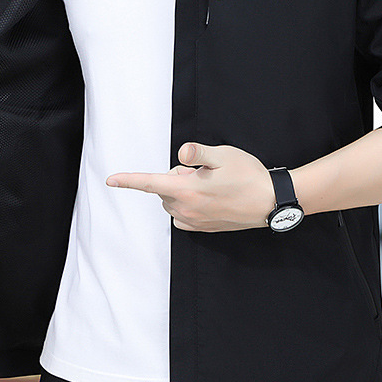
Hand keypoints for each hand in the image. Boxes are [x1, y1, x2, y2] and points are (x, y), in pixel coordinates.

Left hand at [106, 143, 277, 231]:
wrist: (271, 202)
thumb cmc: (249, 176)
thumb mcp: (224, 155)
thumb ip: (198, 153)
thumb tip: (181, 154)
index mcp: (187, 190)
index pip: (149, 183)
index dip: (128, 180)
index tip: (110, 180)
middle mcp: (187, 209)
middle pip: (164, 188)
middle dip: (176, 176)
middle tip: (204, 170)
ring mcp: (195, 221)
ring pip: (173, 201)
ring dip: (182, 190)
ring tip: (211, 183)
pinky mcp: (204, 227)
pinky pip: (183, 215)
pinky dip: (187, 204)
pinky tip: (208, 198)